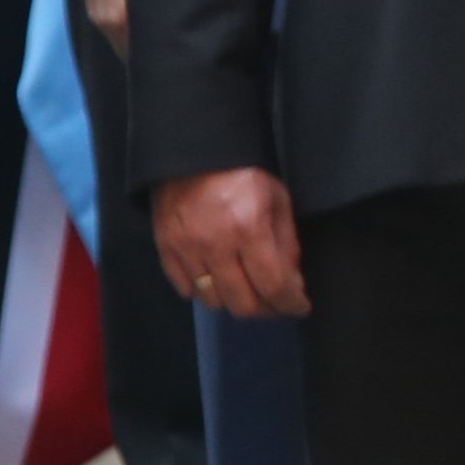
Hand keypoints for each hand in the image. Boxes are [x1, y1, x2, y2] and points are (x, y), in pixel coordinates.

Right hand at [157, 167, 309, 317]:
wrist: (193, 154)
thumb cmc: (243, 175)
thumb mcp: (277, 200)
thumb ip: (287, 244)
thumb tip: (294, 284)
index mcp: (250, 228)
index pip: (273, 285)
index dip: (290, 303)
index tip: (299, 307)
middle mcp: (216, 245)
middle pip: (242, 303)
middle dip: (265, 309)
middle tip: (274, 302)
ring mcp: (186, 249)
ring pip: (213, 301)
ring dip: (234, 301)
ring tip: (246, 289)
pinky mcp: (165, 249)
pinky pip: (185, 290)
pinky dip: (204, 292)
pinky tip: (217, 280)